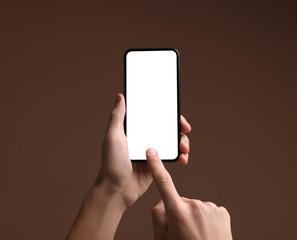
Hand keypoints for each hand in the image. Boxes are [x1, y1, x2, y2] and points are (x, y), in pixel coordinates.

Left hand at [96, 93, 191, 207]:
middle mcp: (144, 138)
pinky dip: (181, 156)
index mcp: (134, 130)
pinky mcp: (157, 164)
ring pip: (172, 141)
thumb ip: (117, 117)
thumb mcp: (113, 137)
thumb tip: (120, 96)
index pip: (154, 116)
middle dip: (179, 127)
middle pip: (166, 127)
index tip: (177, 116)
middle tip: (185, 129)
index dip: (167, 113)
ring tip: (184, 149)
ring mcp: (151, 151)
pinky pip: (172, 156)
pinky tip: (183, 159)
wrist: (117, 190)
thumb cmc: (111, 164)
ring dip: (182, 142)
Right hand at [146, 149, 231, 239]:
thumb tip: (163, 201)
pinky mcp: (222, 211)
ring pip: (195, 207)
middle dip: (179, 212)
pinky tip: (208, 233)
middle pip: (180, 202)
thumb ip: (157, 216)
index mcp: (177, 213)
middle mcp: (195, 206)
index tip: (152, 152)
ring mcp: (211, 208)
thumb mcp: (162, 239)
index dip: (157, 166)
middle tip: (183, 233)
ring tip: (197, 236)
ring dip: (194, 217)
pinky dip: (207, 219)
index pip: (163, 184)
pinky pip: (209, 210)